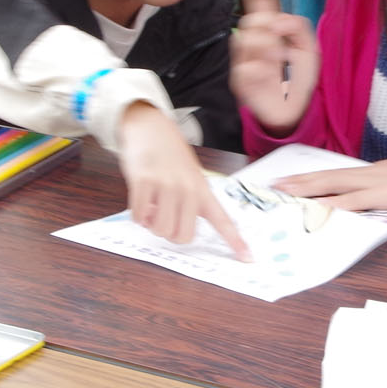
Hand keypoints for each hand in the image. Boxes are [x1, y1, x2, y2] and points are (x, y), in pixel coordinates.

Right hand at [118, 104, 249, 258]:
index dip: (235, 242)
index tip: (248, 260)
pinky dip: (137, 216)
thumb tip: (175, 232)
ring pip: (160, 230)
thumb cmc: (172, 157)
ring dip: (151, 225)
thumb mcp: (191, 177)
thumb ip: (189, 204)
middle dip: (170, 235)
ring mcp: (165, 185)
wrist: (151, 127)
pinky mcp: (143, 181)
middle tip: (164, 219)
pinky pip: (139, 217)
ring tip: (151, 208)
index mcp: (202, 190)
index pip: (223, 221)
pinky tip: (140, 200)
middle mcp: (187, 189)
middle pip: (182, 236)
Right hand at [231, 0, 319, 132]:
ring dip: (266, 46)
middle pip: (250, 20)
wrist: (295, 109)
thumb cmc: (299, 78)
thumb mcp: (309, 48)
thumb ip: (299, 27)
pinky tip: (269, 75)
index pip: (258, 3)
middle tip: (281, 37)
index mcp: (270, 32)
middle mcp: (255, 44)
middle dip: (266, 24)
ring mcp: (245, 62)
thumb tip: (277, 20)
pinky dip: (261, 69)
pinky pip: (245, 68)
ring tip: (280, 59)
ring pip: (245, 40)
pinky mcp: (241, 81)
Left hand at [272, 159, 386, 212]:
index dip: (307, 179)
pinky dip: (334, 206)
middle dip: (298, 182)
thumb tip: (362, 202)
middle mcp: (365, 174)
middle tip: (273, 186)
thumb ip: (377, 192)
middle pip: (325, 177)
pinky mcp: (382, 195)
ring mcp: (372, 183)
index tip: (286, 181)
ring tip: (285, 194)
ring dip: (308, 190)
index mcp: (367, 173)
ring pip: (333, 186)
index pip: (331, 175)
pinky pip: (354, 202)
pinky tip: (318, 209)